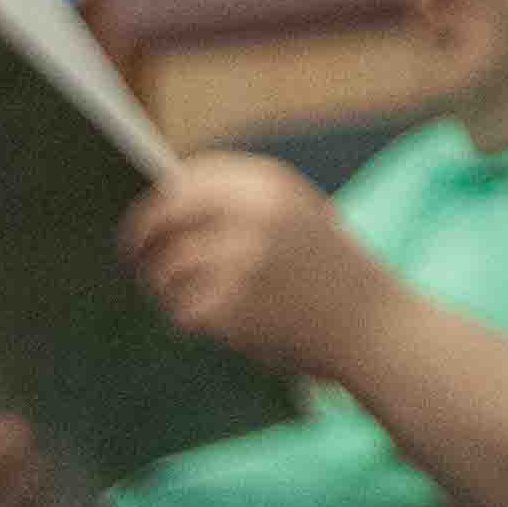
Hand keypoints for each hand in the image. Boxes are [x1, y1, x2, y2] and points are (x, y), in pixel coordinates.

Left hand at [116, 153, 394, 380]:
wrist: (374, 328)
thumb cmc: (331, 276)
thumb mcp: (298, 218)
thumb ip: (239, 205)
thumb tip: (163, 205)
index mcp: (269, 185)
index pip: (187, 178)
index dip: (161, 199)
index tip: (148, 217)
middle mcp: (251, 215)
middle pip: (162, 216)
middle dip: (140, 238)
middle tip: (133, 258)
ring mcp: (238, 260)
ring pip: (165, 269)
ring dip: (168, 289)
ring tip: (205, 302)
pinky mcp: (229, 306)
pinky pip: (182, 310)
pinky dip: (192, 320)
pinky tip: (226, 325)